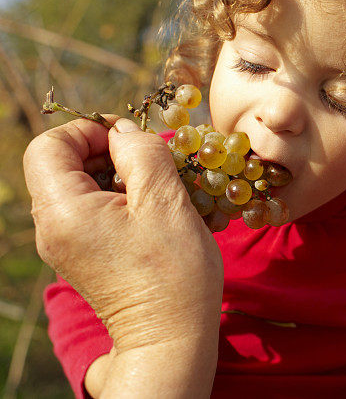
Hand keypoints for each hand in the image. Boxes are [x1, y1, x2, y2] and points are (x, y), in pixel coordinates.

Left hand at [23, 117, 222, 352]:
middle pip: (60, 165)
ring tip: (156, 192)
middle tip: (150, 166)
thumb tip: (124, 131)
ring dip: (117, 176)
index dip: (87, 131)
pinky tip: (151, 213)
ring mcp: (63, 245)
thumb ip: (142, 152)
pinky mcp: (80, 256)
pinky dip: (118, 199)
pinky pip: (88, 210)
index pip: (48, 146)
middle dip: (106, 153)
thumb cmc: (174, 272)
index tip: (129, 140)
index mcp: (63, 211)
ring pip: (77, 186)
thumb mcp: (165, 201)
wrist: (171, 338)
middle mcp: (51, 228)